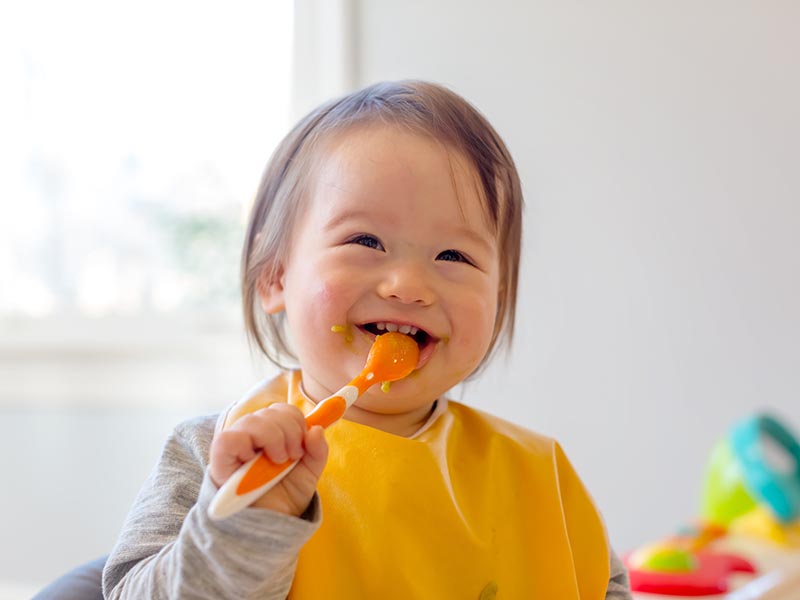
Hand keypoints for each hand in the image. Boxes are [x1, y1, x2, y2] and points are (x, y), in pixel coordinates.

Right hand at [209, 403, 327, 516]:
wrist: (271, 528)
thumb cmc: (284, 499)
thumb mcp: (308, 474)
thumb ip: (317, 451)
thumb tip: (316, 429)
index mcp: (271, 435)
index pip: (281, 410)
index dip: (295, 420)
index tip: (302, 444)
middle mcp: (252, 436)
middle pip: (270, 412)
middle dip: (290, 431)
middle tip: (292, 456)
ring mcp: (235, 446)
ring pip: (253, 421)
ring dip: (273, 438)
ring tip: (277, 461)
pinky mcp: (220, 460)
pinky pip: (229, 438)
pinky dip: (246, 445)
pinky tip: (255, 461)